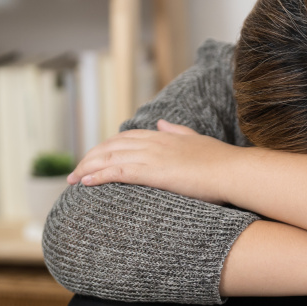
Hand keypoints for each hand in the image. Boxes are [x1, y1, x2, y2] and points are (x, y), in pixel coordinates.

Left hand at [67, 120, 236, 203]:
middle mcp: (154, 142)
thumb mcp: (197, 141)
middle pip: (111, 146)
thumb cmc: (222, 162)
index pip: (126, 137)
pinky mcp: (152, 172)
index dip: (107, 147)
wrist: (233, 171)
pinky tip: (85, 183)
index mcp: (164, 135)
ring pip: (109, 158)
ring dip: (87, 167)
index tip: (95, 158)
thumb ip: (177, 131)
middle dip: (91, 157)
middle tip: (76, 171)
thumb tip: (162, 122)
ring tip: (73, 179)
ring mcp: (152, 156)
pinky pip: (117, 172)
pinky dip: (97, 176)